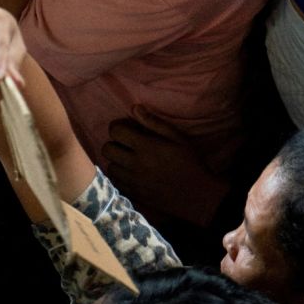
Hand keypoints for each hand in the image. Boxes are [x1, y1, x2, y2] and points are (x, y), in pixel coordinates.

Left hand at [102, 107, 227, 225]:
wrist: (196, 194)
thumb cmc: (189, 162)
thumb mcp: (176, 137)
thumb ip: (154, 122)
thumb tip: (134, 108)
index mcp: (145, 147)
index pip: (116, 131)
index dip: (118, 127)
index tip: (126, 129)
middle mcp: (135, 163)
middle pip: (107, 149)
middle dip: (114, 143)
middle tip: (125, 144)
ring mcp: (133, 181)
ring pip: (109, 167)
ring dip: (116, 161)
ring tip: (127, 160)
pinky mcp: (134, 195)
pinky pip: (115, 184)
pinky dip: (119, 177)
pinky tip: (130, 174)